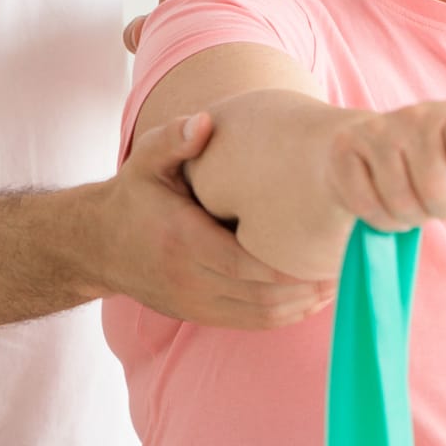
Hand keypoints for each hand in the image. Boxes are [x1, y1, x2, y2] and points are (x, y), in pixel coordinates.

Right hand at [98, 111, 336, 327]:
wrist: (98, 245)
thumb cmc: (134, 196)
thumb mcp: (145, 160)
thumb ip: (174, 139)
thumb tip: (204, 122)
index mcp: (182, 240)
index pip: (248, 265)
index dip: (292, 267)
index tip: (328, 250)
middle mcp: (189, 279)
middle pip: (263, 297)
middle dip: (309, 288)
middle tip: (347, 267)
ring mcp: (194, 303)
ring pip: (262, 316)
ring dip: (304, 305)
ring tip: (337, 282)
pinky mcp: (199, 315)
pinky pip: (251, 324)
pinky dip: (286, 315)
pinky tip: (311, 298)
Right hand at [326, 101, 445, 230]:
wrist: (372, 150)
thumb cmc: (435, 166)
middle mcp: (417, 115)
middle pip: (437, 188)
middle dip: (441, 211)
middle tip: (438, 205)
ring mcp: (377, 130)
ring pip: (400, 202)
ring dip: (408, 218)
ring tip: (410, 203)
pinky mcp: (345, 149)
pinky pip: (367, 205)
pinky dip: (380, 218)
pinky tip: (383, 203)